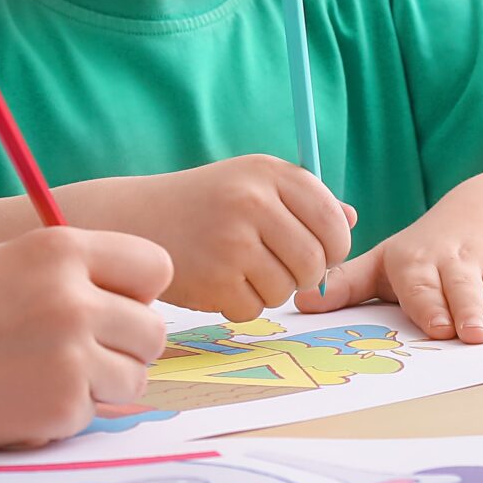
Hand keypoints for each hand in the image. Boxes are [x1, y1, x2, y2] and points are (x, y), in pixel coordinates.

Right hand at [0, 226, 172, 452]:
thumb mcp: (6, 262)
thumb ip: (72, 270)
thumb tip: (141, 301)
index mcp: (60, 248)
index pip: (154, 266)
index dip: (135, 291)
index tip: (108, 306)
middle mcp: (74, 298)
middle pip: (153, 329)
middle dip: (125, 345)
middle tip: (77, 352)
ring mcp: (72, 355)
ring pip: (136, 376)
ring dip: (105, 383)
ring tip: (48, 375)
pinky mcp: (63, 407)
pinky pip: (99, 412)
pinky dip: (68, 411)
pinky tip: (22, 399)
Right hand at [75, 156, 354, 319]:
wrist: (132, 218)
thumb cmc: (200, 204)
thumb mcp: (249, 183)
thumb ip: (302, 201)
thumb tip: (350, 221)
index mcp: (270, 173)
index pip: (333, 223)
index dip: (332, 248)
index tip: (314, 253)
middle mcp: (253, 201)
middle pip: (315, 263)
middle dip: (301, 276)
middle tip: (273, 269)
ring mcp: (233, 241)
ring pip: (286, 290)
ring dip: (268, 291)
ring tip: (237, 271)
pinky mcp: (214, 278)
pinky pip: (254, 309)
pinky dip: (239, 305)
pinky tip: (216, 283)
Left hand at [297, 194, 482, 341]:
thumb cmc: (428, 250)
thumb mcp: (387, 261)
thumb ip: (347, 284)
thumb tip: (299, 303)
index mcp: (419, 262)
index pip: (422, 285)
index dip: (430, 304)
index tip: (437, 326)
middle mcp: (459, 261)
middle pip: (464, 288)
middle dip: (468, 310)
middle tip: (473, 335)